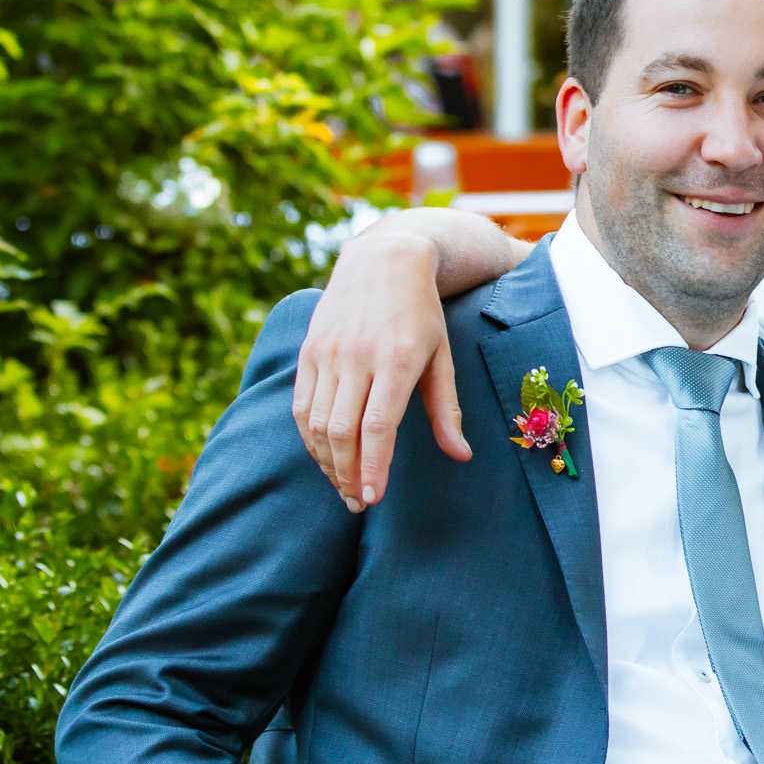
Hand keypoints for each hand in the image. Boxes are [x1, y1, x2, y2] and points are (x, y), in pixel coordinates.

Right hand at [293, 231, 467, 509]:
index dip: (372, 467)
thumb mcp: (442, 356)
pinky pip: (302, 406)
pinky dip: (311, 439)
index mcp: (396, 359)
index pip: (377, 427)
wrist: (383, 260)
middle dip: (347, 475)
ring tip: (344, 486)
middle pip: (342, 432)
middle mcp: (356, 357)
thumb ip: (447, 409)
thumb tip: (461, 456)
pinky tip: (326, 457)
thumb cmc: (422, 314)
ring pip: (317, 423)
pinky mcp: (308, 351)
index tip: (373, 498)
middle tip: (358, 503)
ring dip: (327, 462)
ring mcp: (327, 353)